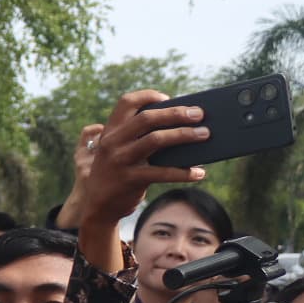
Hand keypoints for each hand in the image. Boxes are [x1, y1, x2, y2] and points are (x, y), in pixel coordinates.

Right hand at [57, 90, 209, 232]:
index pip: (126, 102)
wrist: (98, 206)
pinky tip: (199, 172)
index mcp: (110, 131)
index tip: (167, 98)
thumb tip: (180, 124)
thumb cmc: (117, 173)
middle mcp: (113, 142)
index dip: (148, 96)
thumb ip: (137, 136)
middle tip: (199, 113)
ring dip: (184, 135)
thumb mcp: (118, 151)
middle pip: (147, 118)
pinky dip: (184, 172)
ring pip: (156, 140)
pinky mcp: (130, 179)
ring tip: (205, 134)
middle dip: (176, 113)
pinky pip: (162, 172)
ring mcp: (121, 160)